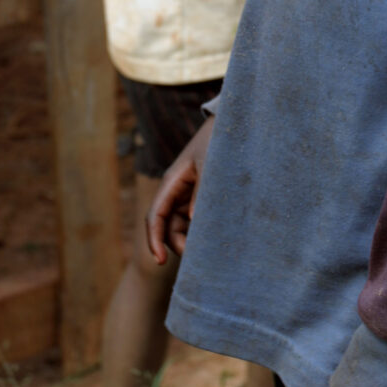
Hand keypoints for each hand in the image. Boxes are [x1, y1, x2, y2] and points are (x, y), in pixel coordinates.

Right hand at [145, 115, 214, 263]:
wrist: (232, 125)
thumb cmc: (217, 141)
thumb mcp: (210, 164)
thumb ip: (201, 192)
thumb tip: (195, 221)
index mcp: (172, 182)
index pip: (155, 217)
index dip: (154, 240)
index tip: (160, 261)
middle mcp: (176, 191)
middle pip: (167, 227)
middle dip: (176, 244)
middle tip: (197, 260)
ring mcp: (188, 195)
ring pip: (181, 226)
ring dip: (190, 239)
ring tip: (210, 250)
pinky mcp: (200, 197)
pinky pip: (195, 220)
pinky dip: (200, 230)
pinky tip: (216, 237)